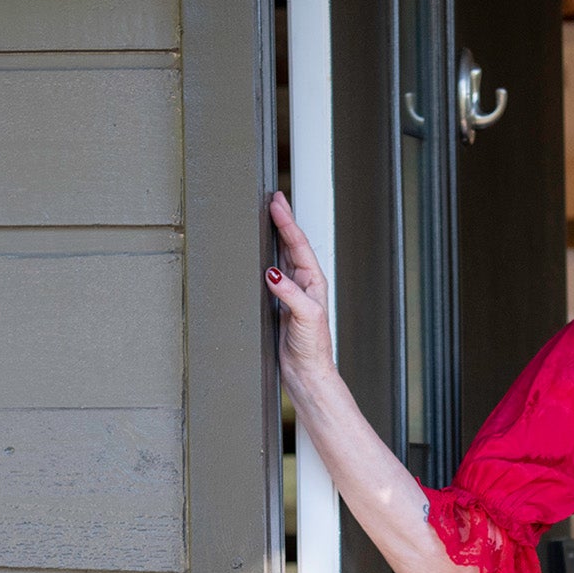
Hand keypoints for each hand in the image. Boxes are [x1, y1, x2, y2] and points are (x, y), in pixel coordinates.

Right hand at [265, 191, 335, 397]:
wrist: (306, 373)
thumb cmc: (313, 349)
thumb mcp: (305, 316)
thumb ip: (290, 293)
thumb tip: (272, 272)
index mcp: (313, 282)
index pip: (298, 245)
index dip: (287, 222)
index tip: (276, 203)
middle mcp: (304, 284)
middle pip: (291, 244)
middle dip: (282, 221)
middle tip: (273, 199)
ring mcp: (292, 293)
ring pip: (282, 256)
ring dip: (276, 236)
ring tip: (268, 216)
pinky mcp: (280, 304)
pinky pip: (271, 274)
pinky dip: (266, 258)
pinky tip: (260, 252)